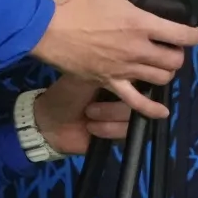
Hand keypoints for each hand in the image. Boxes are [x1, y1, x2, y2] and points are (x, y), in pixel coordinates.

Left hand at [29, 75, 168, 155]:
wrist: (52, 123)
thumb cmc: (67, 93)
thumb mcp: (87, 73)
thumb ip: (114, 66)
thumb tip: (135, 64)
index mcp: (122, 75)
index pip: (144, 73)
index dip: (137, 77)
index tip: (123, 79)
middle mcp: (129, 94)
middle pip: (146, 95)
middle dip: (119, 98)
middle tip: (95, 99)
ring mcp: (128, 114)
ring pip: (135, 114)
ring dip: (109, 113)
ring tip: (89, 112)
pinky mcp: (124, 133)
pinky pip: (128, 130)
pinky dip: (108, 128)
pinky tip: (91, 126)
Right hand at [30, 0, 197, 117]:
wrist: (49, 30)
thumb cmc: (77, 6)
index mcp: (141, 24)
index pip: (182, 34)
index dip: (193, 34)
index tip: (191, 32)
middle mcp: (138, 49)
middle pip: (175, 60)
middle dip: (178, 53)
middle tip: (171, 46)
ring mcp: (125, 69)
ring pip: (161, 78)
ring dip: (166, 71)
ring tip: (161, 63)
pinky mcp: (111, 83)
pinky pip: (136, 102)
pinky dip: (152, 109)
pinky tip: (163, 111)